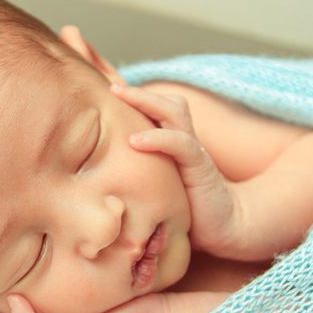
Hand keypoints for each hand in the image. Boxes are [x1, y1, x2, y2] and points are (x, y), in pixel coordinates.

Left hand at [111, 84, 245, 257]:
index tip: (104, 85)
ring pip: (174, 111)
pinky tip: (134, 140)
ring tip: (119, 95)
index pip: (155, 109)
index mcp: (171, 143)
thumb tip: (91, 173)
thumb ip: (131, 173)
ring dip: (145, 100)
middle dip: (137, 91)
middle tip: (110, 84)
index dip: (133, 97)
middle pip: (166, 101)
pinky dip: (158, 137)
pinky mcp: (201, 167)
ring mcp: (193, 151)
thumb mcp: (152, 186)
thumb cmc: (183, 210)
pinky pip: (180, 143)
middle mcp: (183, 140)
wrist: (221, 228)